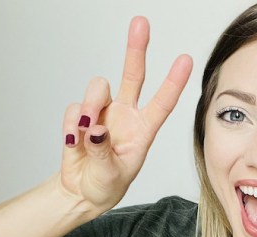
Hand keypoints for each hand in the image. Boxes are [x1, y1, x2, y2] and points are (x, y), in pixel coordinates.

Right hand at [60, 16, 192, 211]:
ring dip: (90, 105)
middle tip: (140, 23)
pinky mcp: (79, 117)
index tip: (185, 59)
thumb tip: (94, 128)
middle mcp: (125, 115)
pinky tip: (73, 143)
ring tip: (86, 130)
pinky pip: (73, 109)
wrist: (82, 192)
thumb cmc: (106, 185)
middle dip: (136, 48)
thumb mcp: (112, 174)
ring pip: (97, 88)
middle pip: (132, 74)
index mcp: (144, 130)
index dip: (174, 81)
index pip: (162, 103)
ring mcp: (102, 113)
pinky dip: (70, 125)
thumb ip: (104, 151)